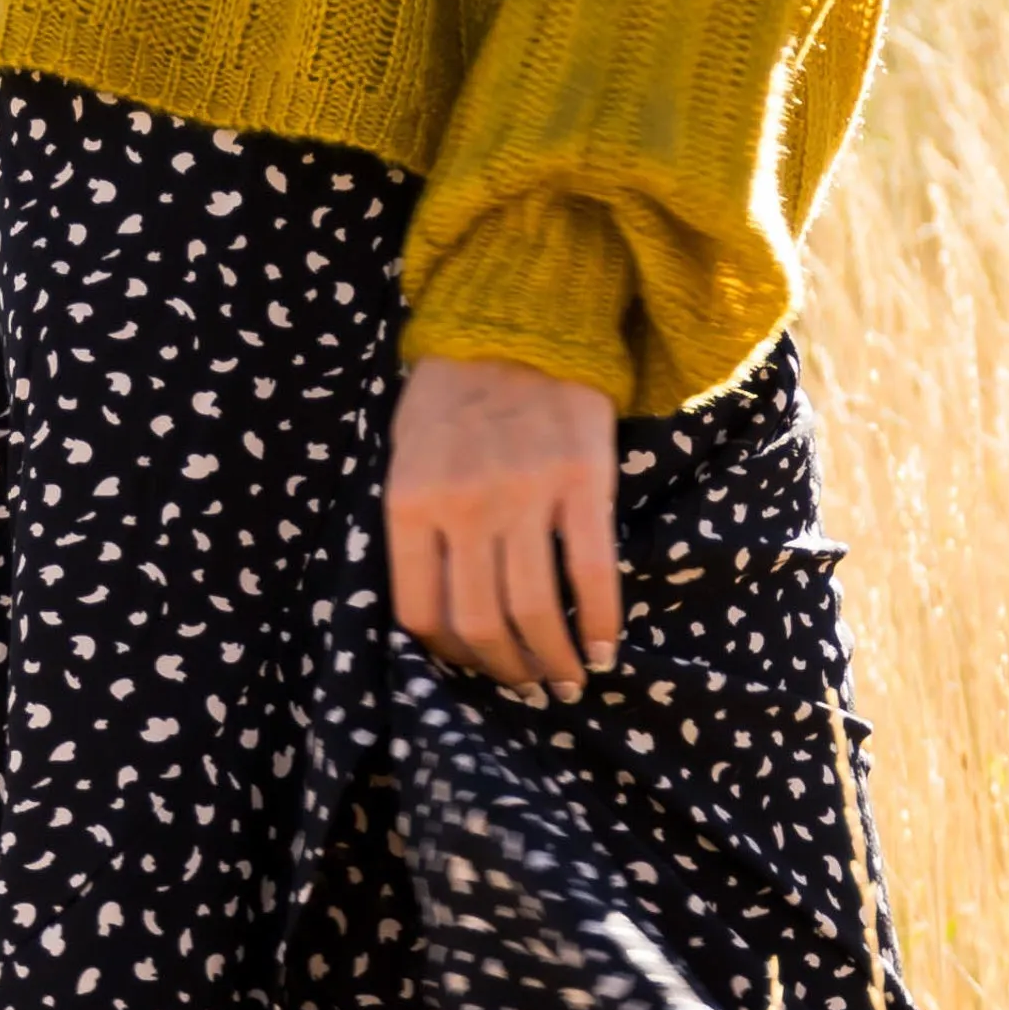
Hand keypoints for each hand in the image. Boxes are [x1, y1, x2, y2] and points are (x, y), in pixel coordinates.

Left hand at [386, 358, 619, 703]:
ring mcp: (523, 494)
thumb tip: (438, 615)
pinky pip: (590, 572)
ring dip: (552, 661)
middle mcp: (462, 505)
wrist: (516, 320)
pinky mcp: (580, 482)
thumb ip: (415, 528)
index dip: (450, 659)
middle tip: (528, 689)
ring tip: (566, 681)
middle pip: (480, 622)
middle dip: (506, 671)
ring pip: (533, 609)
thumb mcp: (405, 456)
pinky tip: (603, 648)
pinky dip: (598, 622)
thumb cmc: (454, 395)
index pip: (421, 613)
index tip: (476, 669)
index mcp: (410, 503)